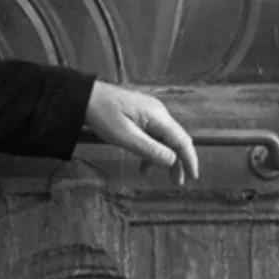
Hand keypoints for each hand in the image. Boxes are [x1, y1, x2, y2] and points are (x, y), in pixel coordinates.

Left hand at [84, 80, 199, 184]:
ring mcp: (150, 113)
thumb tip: (172, 161)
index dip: (189, 160)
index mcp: (158, 116)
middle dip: (178, 161)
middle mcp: (158, 113)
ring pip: (164, 139)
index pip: (182, 140)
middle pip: (176, 140)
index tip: (193, 177)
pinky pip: (152, 135)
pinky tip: (143, 164)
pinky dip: (151, 150)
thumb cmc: (101, 114)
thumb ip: (149, 149)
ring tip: (162, 176)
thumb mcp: (124, 136)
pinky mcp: (140, 115)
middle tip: (178, 181)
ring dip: (164, 157)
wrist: (84, 96)